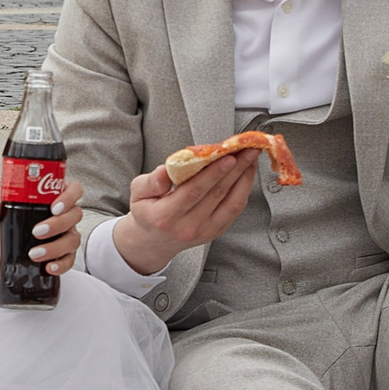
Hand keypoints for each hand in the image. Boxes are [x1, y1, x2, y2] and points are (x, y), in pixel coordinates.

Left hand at [0, 177, 85, 276]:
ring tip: (35, 253)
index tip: (54, 207)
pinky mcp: (66, 256)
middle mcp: (65, 216)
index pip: (73, 190)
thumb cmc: (13, 227)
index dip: (69, 196)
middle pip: (75, 215)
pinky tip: (48, 267)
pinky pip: (69, 260)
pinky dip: (60, 265)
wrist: (9, 253)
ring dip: (55, 247)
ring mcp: (68, 236)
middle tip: (37, 231)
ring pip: (73, 239)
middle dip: (58, 224)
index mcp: (55, 200)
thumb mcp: (1, 217)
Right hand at [110, 151, 258, 279]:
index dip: (213, 173)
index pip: (193, 192)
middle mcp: (188, 227)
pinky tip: (247, 173)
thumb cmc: (147, 212)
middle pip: (217, 194)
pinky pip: (235, 209)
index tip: (227, 156)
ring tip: (251, 157)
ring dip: (244, 177)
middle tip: (247, 149)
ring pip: (231, 202)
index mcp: (165, 216)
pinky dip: (244, 189)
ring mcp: (205, 231)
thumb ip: (149, 181)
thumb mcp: (137, 193)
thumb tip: (165, 171)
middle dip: (236, 169)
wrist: (154, 241)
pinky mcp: (216, 231)